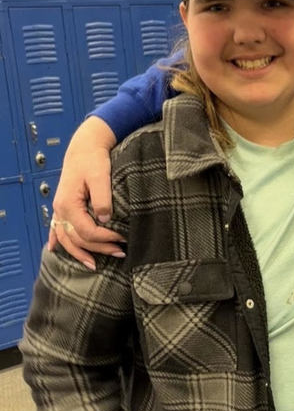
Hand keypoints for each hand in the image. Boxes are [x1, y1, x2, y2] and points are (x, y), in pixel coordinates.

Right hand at [49, 117, 123, 269]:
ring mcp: (60, 209)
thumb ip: (103, 199)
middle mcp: (61, 209)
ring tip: (95, 264)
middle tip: (120, 252)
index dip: (105, 239)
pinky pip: (56, 228)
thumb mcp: (100, 176)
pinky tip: (55, 250)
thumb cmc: (93, 159)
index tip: (122, 239)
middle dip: (98, 249)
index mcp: (69, 203)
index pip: (86, 231)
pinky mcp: (64, 207)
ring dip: (80, 253)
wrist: (85, 146)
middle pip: (77, 239)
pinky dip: (57, 241)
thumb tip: (105, 220)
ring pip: (66, 239)